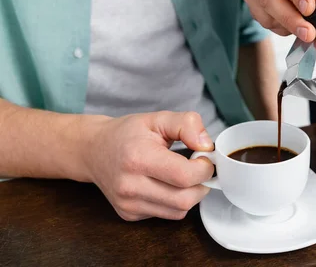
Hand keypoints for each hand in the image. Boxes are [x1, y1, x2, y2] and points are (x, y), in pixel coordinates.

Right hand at [84, 111, 213, 220]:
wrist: (93, 150)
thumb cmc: (127, 133)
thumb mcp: (158, 118)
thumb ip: (187, 125)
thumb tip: (207, 146)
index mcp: (138, 159)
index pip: (184, 176)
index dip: (204, 168)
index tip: (204, 157)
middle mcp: (130, 186)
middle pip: (185, 199)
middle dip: (202, 184)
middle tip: (199, 168)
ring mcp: (128, 204)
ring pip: (179, 211)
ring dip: (191, 195)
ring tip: (184, 176)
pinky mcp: (129, 214)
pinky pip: (167, 215)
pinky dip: (175, 202)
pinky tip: (167, 185)